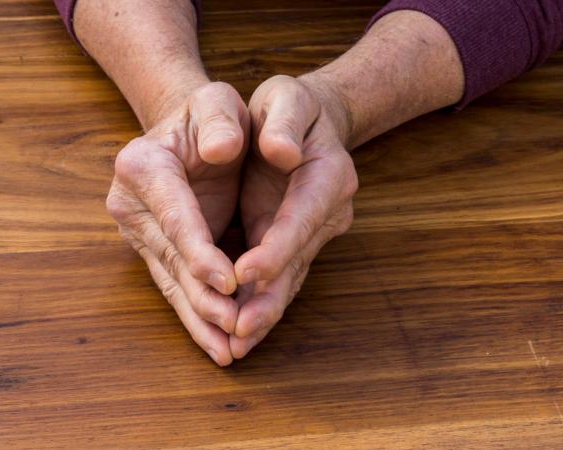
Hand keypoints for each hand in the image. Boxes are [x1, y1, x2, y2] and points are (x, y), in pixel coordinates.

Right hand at [106, 82, 249, 365]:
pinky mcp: (155, 250)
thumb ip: (220, 118)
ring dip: (201, 318)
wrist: (192, 132)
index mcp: (143, 164)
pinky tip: (217, 345)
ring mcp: (140, 231)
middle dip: (204, 296)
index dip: (199, 249)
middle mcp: (132, 202)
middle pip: (170, 256)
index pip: (173, 214)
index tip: (229, 282)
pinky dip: (197, 317)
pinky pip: (177, 288)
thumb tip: (223, 147)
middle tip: (235, 327)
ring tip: (227, 351)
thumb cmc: (210, 115)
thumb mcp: (218, 101)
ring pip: (173, 281)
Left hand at [230, 75, 358, 357]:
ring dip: (263, 311)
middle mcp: (327, 209)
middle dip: (268, 295)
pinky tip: (238, 332)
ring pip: (288, 278)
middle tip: (239, 329)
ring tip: (235, 343)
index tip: (244, 273)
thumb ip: (283, 121)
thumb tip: (281, 151)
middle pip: (298, 258)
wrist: (300, 122)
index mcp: (327, 172)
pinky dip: (258, 305)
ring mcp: (314, 231)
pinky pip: (277, 279)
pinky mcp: (294, 244)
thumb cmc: (287, 106)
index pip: (302, 215)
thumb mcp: (285, 98)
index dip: (276, 247)